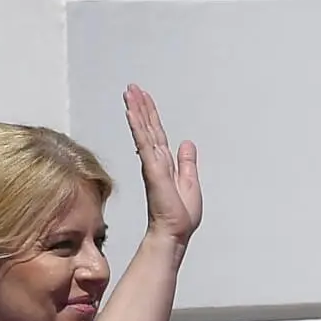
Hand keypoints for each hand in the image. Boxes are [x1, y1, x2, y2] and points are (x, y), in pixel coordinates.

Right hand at [124, 84, 199, 246]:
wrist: (174, 233)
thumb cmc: (180, 216)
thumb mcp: (190, 182)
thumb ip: (187, 162)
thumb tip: (187, 144)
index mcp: (165, 164)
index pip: (156, 134)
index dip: (150, 115)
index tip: (143, 98)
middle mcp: (156, 160)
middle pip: (147, 127)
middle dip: (140, 106)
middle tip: (131, 87)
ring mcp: (152, 164)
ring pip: (143, 131)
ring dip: (136, 110)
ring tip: (129, 92)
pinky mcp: (152, 169)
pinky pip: (144, 143)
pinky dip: (138, 126)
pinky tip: (131, 113)